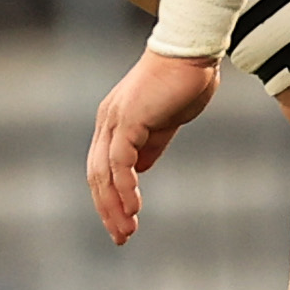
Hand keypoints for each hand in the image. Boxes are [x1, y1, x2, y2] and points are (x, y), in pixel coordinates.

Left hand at [87, 50, 221, 244]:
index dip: (109, 198)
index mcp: (114, 123)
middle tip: (121, 237)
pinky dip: (125, 186)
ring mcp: (115, 120)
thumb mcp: (165, 123)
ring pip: (104, 172)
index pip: (102, 169)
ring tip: (127, 229)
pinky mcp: (128, 119)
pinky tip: (135, 206)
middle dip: (107, 209)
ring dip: (115, 205)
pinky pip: (120, 161)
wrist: (192, 52)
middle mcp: (107, 122)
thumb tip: (139, 172)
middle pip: (97, 175)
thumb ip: (151, 146)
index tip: (122, 224)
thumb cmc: (183, 82)